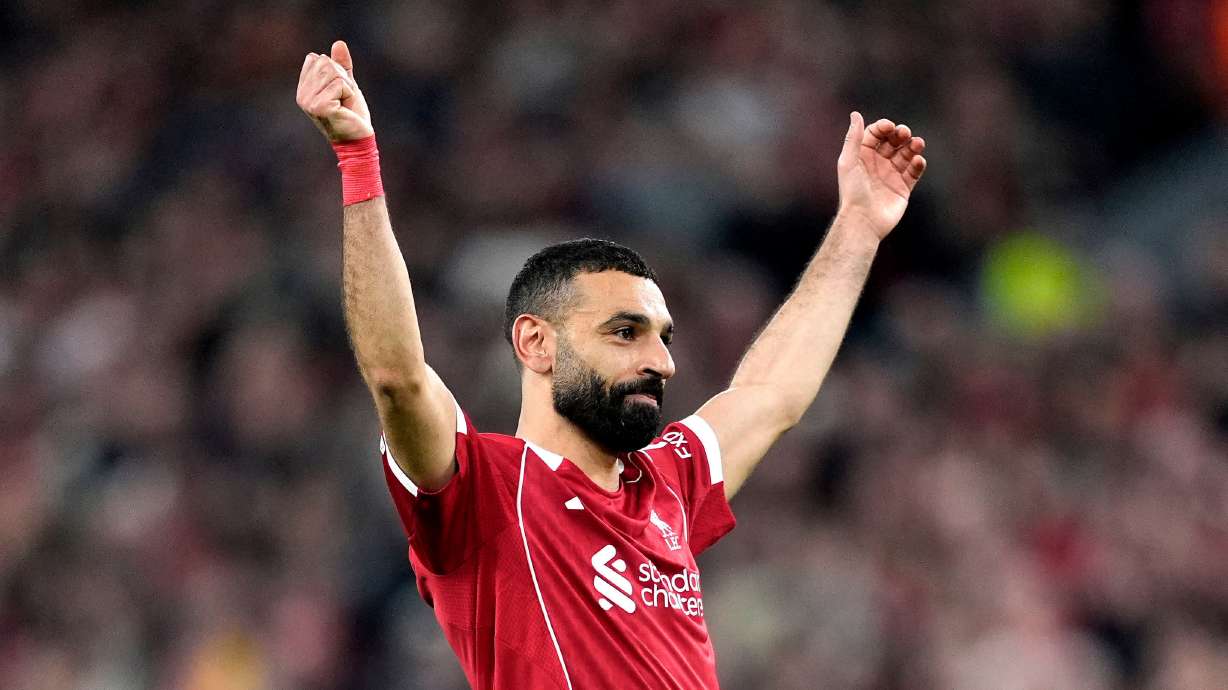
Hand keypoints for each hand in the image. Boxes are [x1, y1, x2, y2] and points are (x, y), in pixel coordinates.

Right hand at [296, 40, 373, 141]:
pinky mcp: (319, 106)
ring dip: (347, 87)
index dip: (336, 71)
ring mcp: (308, 101)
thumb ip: (342, 64)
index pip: (317, 58)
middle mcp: (301, 94)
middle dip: (343, 78)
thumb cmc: (352, 114)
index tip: (338, 92)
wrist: (358, 139)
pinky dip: (349, 94)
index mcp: (303, 88)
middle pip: (325, 62)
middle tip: (344, 99)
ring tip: (344, 103)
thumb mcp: (347, 84)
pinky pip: (340, 84)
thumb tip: (338, 43)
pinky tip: (345, 109)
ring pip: (333, 72)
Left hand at [835, 112, 926, 239]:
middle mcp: (877, 164)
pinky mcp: (903, 188)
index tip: (889, 127)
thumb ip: (854, 138)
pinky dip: (918, 165)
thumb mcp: (849, 162)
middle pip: (893, 142)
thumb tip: (855, 114)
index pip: (875, 135)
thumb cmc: (852, 192)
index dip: (883, 128)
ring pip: (906, 155)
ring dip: (913, 147)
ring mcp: (891, 175)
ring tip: (918, 144)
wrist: (863, 221)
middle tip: (905, 134)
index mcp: (863, 156)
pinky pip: (914, 172)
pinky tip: (918, 161)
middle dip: (900, 135)